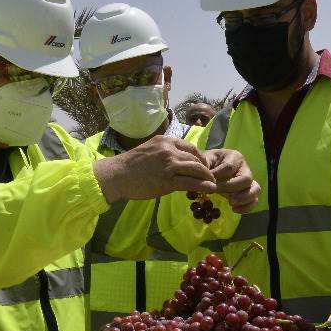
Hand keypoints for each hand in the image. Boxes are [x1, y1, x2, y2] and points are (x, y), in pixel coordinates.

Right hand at [93, 136, 214, 202]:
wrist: (117, 175)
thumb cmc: (131, 165)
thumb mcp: (150, 150)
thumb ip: (164, 152)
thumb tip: (178, 159)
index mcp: (165, 141)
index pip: (190, 147)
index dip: (200, 157)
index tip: (202, 166)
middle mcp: (169, 150)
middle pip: (196, 158)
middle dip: (206, 168)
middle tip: (210, 177)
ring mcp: (169, 165)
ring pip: (197, 169)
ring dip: (208, 177)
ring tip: (213, 184)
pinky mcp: (168, 180)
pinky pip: (191, 182)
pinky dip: (204, 186)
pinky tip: (210, 189)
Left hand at [204, 148, 260, 212]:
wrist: (211, 169)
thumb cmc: (207, 163)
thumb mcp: (204, 160)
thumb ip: (204, 166)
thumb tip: (207, 178)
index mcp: (234, 157)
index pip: (229, 167)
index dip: (218, 176)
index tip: (208, 182)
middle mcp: (245, 168)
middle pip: (246, 178)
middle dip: (231, 187)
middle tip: (218, 191)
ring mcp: (249, 181)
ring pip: (255, 189)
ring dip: (244, 198)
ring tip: (231, 203)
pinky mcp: (249, 192)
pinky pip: (254, 201)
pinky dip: (246, 207)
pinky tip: (234, 210)